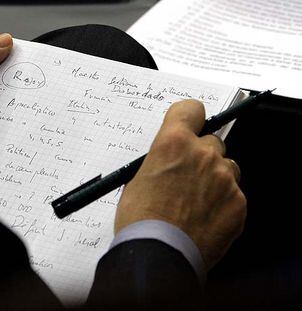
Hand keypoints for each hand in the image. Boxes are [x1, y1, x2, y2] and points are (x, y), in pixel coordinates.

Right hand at [115, 99, 245, 269]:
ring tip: (196, 200)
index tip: (190, 125)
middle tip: (188, 176)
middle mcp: (203, 154)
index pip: (192, 109)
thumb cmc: (140, 219)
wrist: (157, 254)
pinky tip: (205, 217)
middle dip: (201, 154)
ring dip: (215, 177)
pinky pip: (234, 193)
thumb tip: (171, 158)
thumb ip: (161, 159)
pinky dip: (222, 201)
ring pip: (226, 167)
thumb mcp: (138, 179)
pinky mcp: (238, 203)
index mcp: (173, 143)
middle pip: (212, 141)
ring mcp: (224, 178)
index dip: (190, 117)